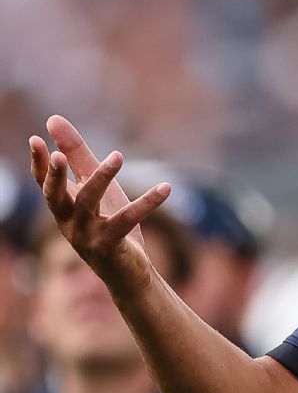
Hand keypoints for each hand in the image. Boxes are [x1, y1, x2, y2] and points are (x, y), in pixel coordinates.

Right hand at [29, 115, 169, 288]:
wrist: (128, 272)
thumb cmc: (108, 224)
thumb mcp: (96, 187)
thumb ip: (77, 156)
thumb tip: (53, 120)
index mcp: (63, 208)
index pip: (44, 184)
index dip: (38, 163)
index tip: (35, 139)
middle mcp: (68, 222)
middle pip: (55, 197)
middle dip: (56, 176)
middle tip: (58, 156)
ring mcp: (87, 236)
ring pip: (89, 204)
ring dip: (102, 177)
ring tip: (118, 155)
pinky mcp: (110, 246)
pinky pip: (127, 220)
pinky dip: (147, 202)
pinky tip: (166, 188)